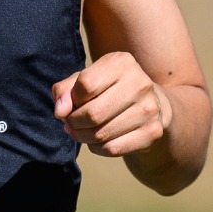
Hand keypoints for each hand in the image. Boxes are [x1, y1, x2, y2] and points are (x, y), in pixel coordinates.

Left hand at [53, 52, 172, 157]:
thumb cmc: (109, 89)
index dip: (72, 99)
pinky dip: (97, 148)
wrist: (152, 103)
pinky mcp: (152, 132)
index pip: (86, 84)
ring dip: (83, 137)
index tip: (72, 103)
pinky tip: (97, 141)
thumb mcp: (86, 79)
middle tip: (70, 123)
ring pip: (100, 134)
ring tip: (82, 131)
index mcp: (122, 63)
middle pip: (92, 113)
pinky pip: (112, 148)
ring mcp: (149, 109)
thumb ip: (65, 90)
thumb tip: (60, 112)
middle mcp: (140, 83)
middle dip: (73, 122)